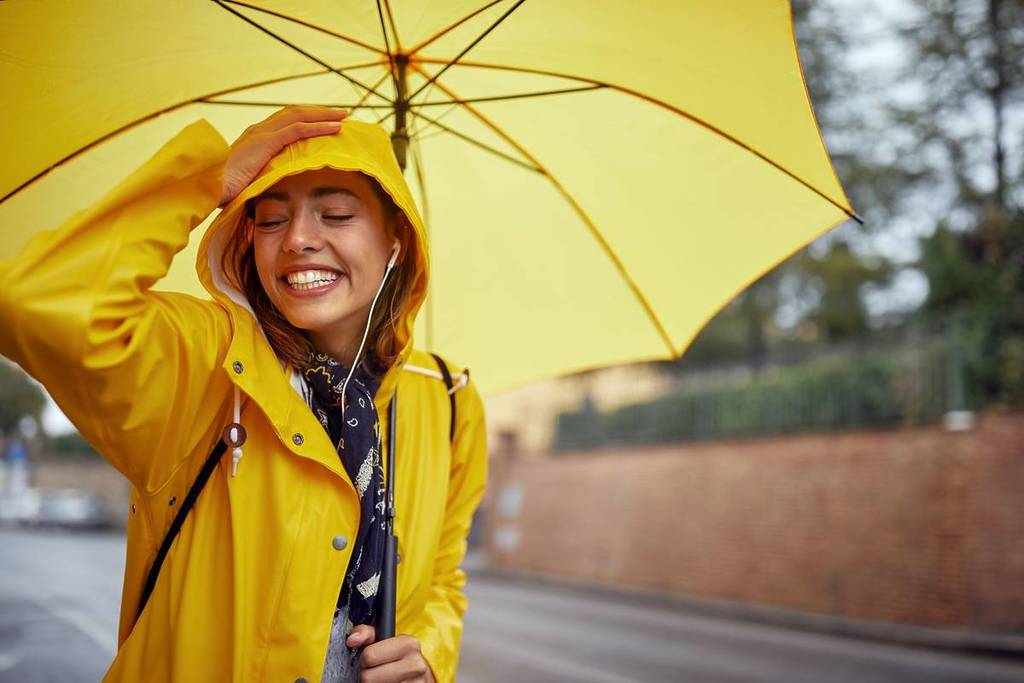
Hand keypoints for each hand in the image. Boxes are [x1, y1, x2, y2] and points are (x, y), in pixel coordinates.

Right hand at [219, 105, 349, 206]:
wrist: (203, 188)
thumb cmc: (222, 192)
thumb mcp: (248, 183)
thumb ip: (264, 180)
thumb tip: (276, 193)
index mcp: (254, 138)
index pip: (285, 121)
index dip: (307, 119)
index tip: (326, 122)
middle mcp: (258, 130)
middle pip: (295, 112)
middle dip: (319, 112)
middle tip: (341, 113)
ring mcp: (261, 133)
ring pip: (300, 116)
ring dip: (324, 115)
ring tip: (344, 116)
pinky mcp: (265, 142)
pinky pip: (298, 130)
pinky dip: (319, 127)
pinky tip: (335, 128)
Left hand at [347, 625, 434, 682]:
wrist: (420, 673)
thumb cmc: (399, 655)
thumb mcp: (385, 638)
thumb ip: (366, 633)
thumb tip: (352, 640)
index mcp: (408, 644)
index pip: (369, 656)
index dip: (365, 660)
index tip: (371, 660)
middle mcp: (415, 665)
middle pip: (368, 678)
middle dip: (367, 675)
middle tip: (374, 671)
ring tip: (382, 679)